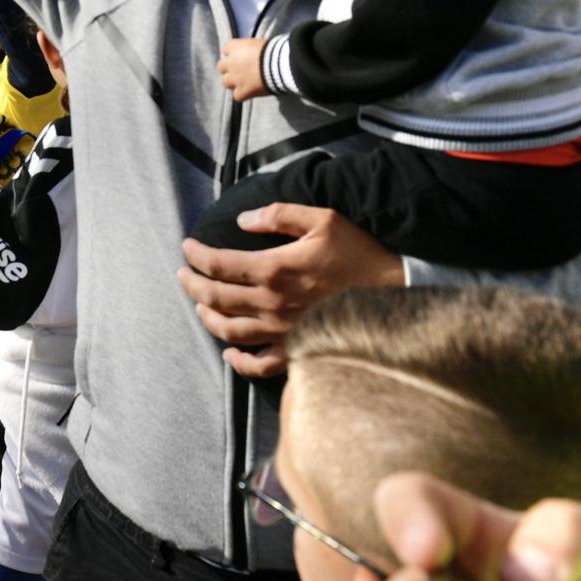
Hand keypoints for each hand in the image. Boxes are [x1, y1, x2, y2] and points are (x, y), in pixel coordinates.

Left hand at [179, 204, 404, 377]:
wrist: (398, 293)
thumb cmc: (360, 254)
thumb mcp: (324, 220)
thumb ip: (279, 215)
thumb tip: (243, 219)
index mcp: (275, 270)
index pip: (219, 265)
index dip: (196, 256)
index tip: (186, 247)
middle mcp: (272, 304)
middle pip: (215, 298)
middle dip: (192, 285)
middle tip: (182, 275)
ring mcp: (283, 331)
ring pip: (229, 331)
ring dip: (207, 317)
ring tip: (199, 305)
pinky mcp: (298, 351)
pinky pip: (260, 365)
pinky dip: (239, 361)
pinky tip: (229, 352)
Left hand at [217, 37, 269, 101]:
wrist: (280, 65)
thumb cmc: (273, 51)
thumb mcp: (258, 43)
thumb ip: (249, 49)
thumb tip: (250, 54)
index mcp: (234, 47)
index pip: (226, 49)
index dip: (233, 53)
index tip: (241, 56)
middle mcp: (230, 62)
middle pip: (221, 67)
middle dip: (229, 68)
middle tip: (240, 70)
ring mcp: (235, 78)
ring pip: (225, 82)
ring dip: (233, 82)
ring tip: (244, 82)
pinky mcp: (242, 91)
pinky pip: (237, 96)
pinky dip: (242, 95)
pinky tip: (250, 93)